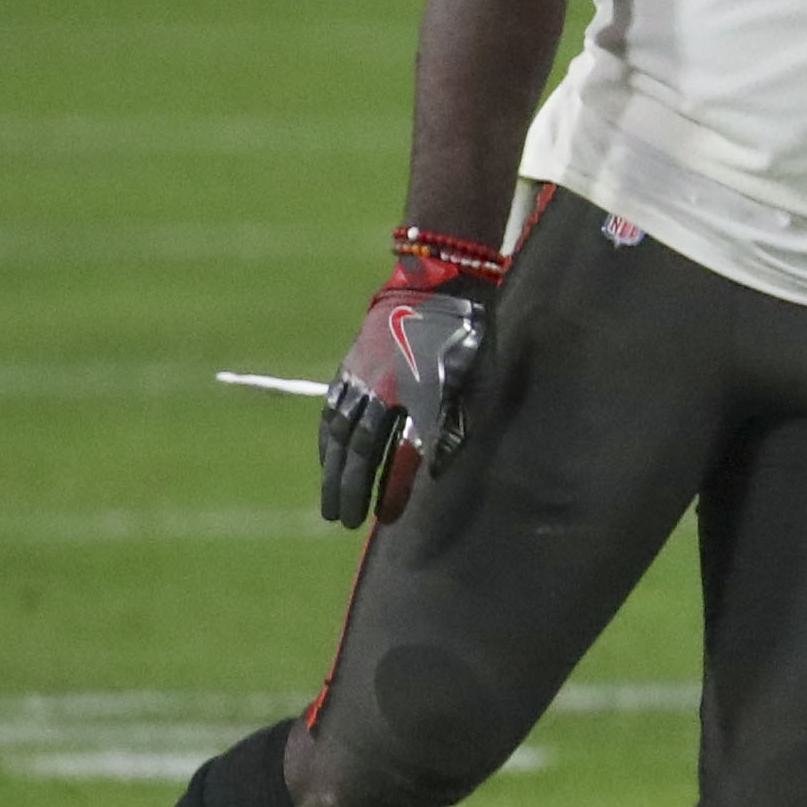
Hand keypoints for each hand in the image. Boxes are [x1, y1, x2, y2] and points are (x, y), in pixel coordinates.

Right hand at [318, 228, 506, 526]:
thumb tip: (436, 469)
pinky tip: (327, 462)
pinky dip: (328, 441)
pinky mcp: (351, 366)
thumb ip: (459, 424)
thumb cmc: (471, 337)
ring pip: (342, 433)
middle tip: (346, 522)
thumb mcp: (480, 380)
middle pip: (364, 448)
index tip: (388, 516)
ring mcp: (363, 376)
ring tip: (332, 506)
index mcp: (425, 392)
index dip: (396, 485)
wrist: (438, 283)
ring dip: (334, 472)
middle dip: (353, 488)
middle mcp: (387, 388)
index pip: (406, 451)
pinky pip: (332, 411)